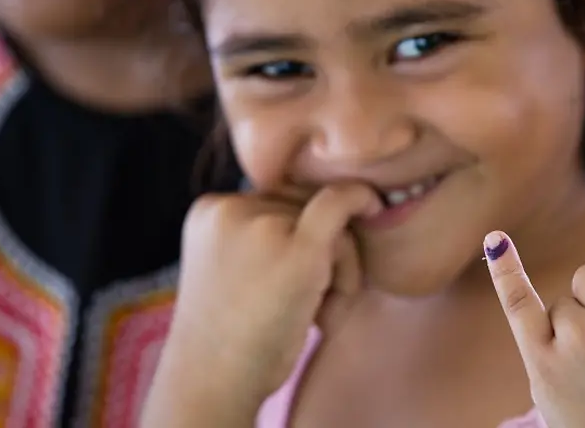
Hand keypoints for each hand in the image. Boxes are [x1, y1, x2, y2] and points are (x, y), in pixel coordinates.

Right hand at [142, 183, 380, 427]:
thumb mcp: (233, 269)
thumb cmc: (232, 338)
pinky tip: (374, 207)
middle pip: (301, 205)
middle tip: (315, 307)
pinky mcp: (296, 250)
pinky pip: (338, 204)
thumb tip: (324, 209)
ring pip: (325, 217)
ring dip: (338, 264)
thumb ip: (261, 236)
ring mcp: (263, 225)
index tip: (302, 275)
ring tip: (318, 315)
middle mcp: (231, 207)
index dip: (297, 235)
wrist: (214, 383)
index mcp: (210, 211)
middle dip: (320, 249)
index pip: (273, 202)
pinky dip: (361, 200)